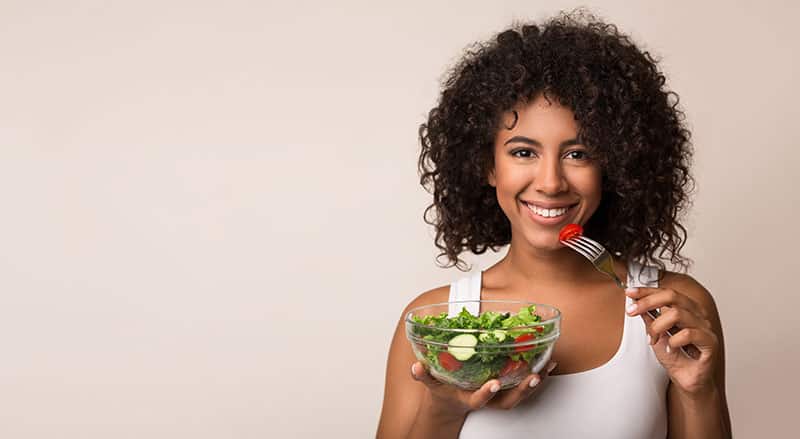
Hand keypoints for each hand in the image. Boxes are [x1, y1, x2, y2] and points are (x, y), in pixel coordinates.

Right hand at [410, 360, 556, 417]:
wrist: (451, 404)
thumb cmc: (444, 392)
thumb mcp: (431, 385)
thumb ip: (423, 376)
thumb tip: (415, 367)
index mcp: (468, 398)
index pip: (478, 400)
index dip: (487, 393)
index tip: (494, 383)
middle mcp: (487, 400)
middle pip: (508, 401)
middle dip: (521, 391)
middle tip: (533, 377)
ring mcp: (498, 397)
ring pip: (519, 395)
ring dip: (534, 382)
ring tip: (546, 367)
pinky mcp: (506, 390)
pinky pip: (524, 385)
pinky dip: (538, 375)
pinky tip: (548, 363)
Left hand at [625, 287, 718, 394]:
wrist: (686, 381)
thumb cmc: (674, 357)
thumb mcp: (655, 334)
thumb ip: (649, 318)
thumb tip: (635, 301)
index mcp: (685, 309)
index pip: (666, 292)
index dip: (647, 291)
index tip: (629, 292)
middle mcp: (696, 314)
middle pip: (672, 296)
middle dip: (648, 301)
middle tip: (631, 311)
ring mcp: (705, 327)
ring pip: (677, 314)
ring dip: (658, 326)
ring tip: (653, 339)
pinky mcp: (710, 342)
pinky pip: (688, 333)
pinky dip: (673, 341)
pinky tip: (669, 348)